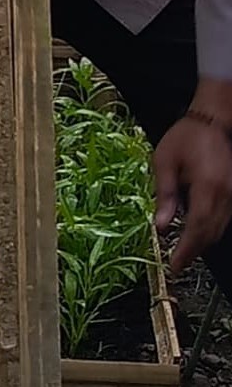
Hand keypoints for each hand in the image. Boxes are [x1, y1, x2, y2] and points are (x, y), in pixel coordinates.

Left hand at [154, 113, 231, 272]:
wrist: (213, 121)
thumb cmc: (186, 137)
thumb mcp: (164, 162)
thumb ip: (164, 195)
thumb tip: (160, 226)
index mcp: (207, 187)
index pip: (197, 228)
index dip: (186, 250)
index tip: (174, 265)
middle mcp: (225, 195)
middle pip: (211, 233)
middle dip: (193, 251)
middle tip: (176, 264)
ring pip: (220, 228)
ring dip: (202, 242)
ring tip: (183, 252)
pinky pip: (224, 218)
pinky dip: (210, 229)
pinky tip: (195, 232)